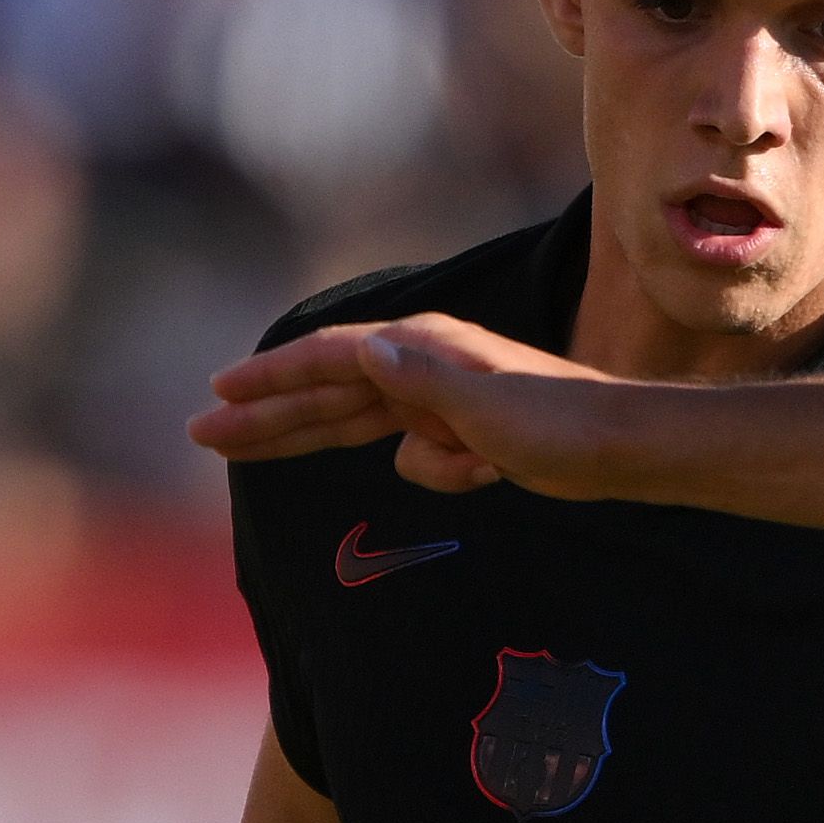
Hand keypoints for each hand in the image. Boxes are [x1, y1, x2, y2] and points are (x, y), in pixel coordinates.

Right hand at [193, 314, 643, 498]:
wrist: (622, 446)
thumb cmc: (561, 423)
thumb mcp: (487, 407)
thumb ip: (420, 381)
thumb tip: (361, 349)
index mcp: (422, 351)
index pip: (328, 360)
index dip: (272, 378)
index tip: (220, 393)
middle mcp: (423, 366)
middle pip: (324, 392)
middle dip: (263, 413)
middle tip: (201, 432)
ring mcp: (440, 399)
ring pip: (355, 422)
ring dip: (308, 438)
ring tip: (240, 450)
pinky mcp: (460, 430)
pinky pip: (419, 458)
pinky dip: (441, 472)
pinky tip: (482, 473)